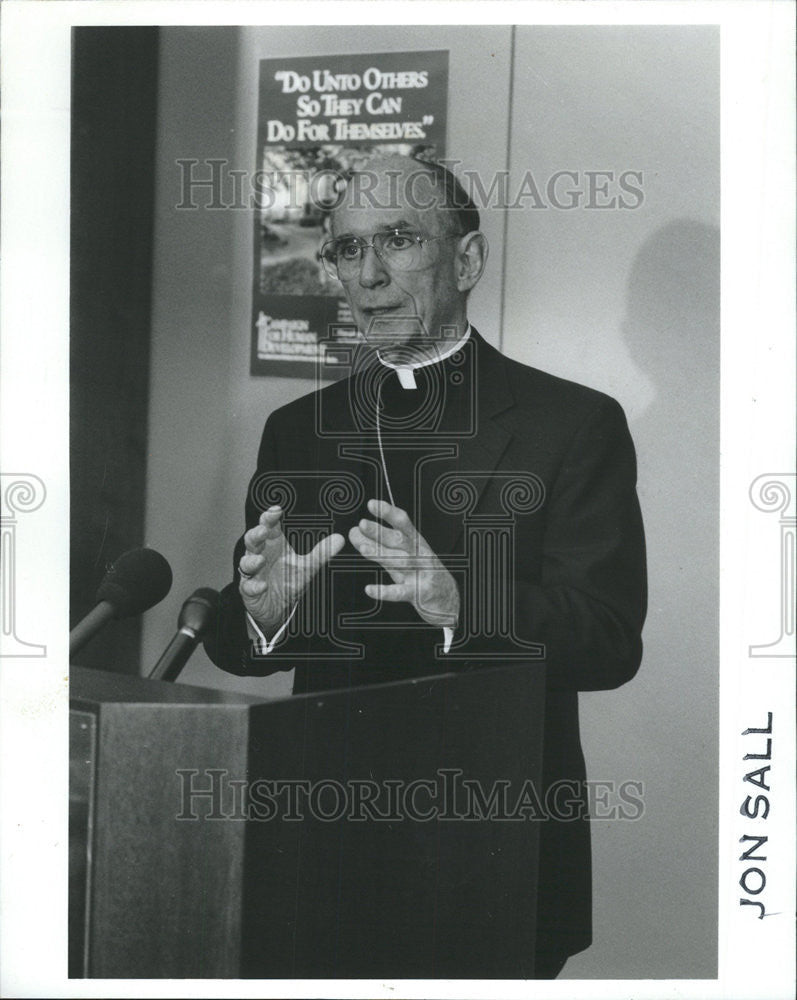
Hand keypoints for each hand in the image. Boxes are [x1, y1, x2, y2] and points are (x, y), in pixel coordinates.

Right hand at [239, 506, 344, 629]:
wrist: (278, 607)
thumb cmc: (289, 579)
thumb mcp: (308, 566)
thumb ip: (322, 553)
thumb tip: (340, 539)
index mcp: (273, 544)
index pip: (269, 526)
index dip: (270, 517)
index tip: (276, 510)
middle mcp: (260, 555)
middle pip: (253, 540)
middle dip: (256, 534)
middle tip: (263, 530)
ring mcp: (253, 573)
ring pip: (246, 562)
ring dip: (252, 560)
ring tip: (260, 560)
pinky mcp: (249, 590)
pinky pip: (249, 587)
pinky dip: (254, 586)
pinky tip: (262, 586)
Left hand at [348, 499, 459, 627]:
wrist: (447, 598)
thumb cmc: (420, 572)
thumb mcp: (399, 556)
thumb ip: (377, 545)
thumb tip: (354, 532)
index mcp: (415, 542)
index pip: (402, 523)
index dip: (388, 512)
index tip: (372, 504)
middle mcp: (419, 554)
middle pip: (400, 540)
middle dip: (381, 531)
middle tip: (362, 523)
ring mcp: (421, 573)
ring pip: (401, 562)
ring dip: (382, 554)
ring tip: (363, 549)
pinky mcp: (418, 593)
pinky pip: (400, 592)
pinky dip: (385, 591)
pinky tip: (370, 589)